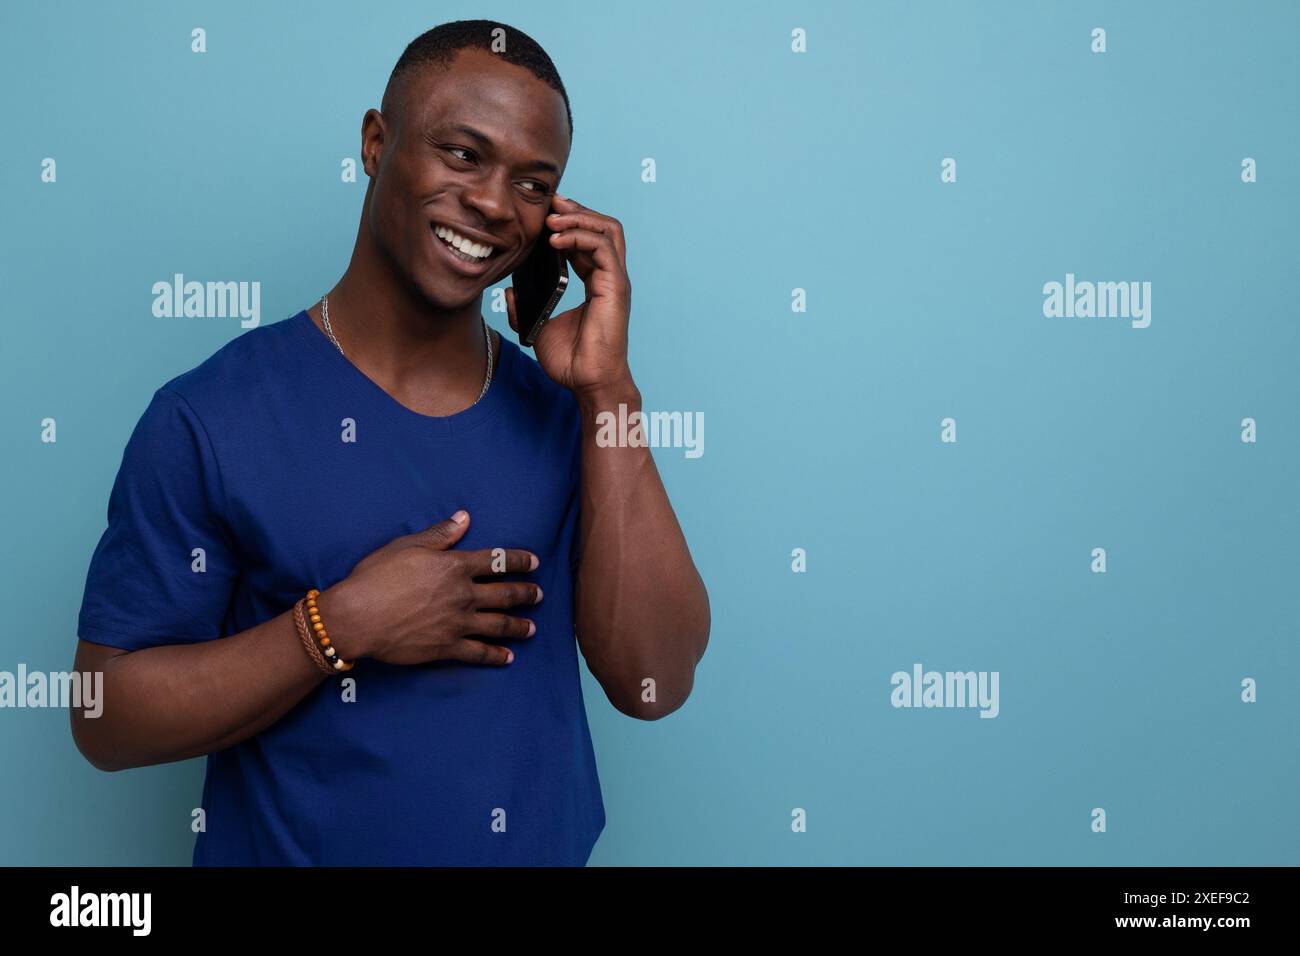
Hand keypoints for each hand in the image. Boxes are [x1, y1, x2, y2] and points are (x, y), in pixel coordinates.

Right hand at [315, 511, 541, 666]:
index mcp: (455, 566)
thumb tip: (464, 517)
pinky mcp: (447, 648)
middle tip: (539, 595)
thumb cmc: (376, 577)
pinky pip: (479, 653)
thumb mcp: (407, 546)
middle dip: (526, 594)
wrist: (356, 618)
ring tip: (532, 628)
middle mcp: (463, 595)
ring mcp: (457, 623)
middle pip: (505, 594)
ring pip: (499, 625)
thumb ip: (440, 534)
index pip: (497, 561)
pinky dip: (496, 655)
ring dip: (519, 626)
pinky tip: (508, 657)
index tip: (535, 562)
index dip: (519, 561)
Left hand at [506, 192, 633, 397]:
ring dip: (580, 216)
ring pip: (608, 229)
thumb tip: (509, 293)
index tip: (545, 213)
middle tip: (550, 201)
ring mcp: (615, 281)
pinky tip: (557, 237)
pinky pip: (603, 247)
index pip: (588, 240)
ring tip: (553, 215)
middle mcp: (609, 278)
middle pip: (602, 226)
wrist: (588, 382)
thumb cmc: (571, 361)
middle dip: (577, 208)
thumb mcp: (539, 328)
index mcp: (596, 283)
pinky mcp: (616, 287)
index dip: (569, 222)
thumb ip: (525, 308)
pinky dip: (580, 235)